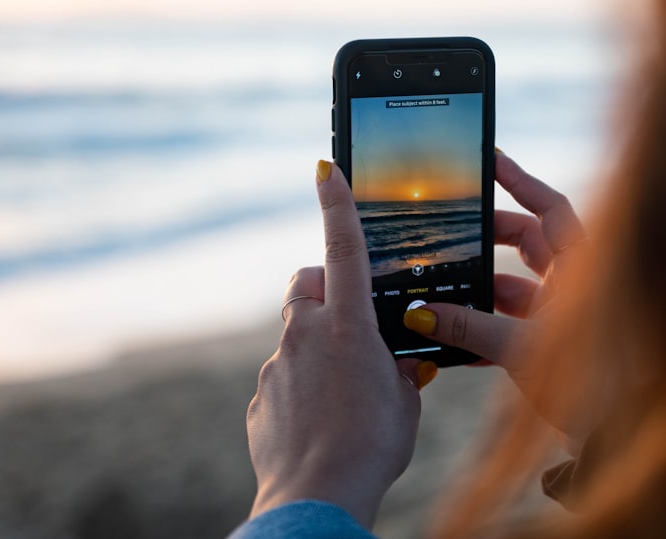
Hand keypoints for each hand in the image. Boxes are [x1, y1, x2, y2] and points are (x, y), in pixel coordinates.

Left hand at [247, 160, 435, 528]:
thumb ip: (399, 370)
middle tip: (350, 324)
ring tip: (343, 398)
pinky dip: (300, 390)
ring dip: (317, 353)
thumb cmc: (374, 447)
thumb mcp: (406, 401)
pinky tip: (320, 424)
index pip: (342, 248)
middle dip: (324, 294)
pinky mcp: (259, 399)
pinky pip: (281, 380)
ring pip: (294, 339)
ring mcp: (274, 366)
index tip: (325, 167)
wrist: (319, 497)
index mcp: (347, 326)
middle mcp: (303, 336)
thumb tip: (400, 365)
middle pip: (305, 288)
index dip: (335, 204)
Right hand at [402, 151, 585, 436]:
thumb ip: (469, 329)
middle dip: (486, 239)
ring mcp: (566, 312)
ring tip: (439, 288)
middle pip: (527, 241)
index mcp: (585, 268)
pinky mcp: (554, 341)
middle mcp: (578, 283)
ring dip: (479, 288)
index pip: (551, 207)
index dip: (520, 181)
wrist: (615, 440)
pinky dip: (485, 323)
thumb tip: (419, 314)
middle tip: (449, 232)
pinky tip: (452, 336)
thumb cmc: (591, 389)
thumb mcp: (520, 351)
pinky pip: (513, 319)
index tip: (488, 159)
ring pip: (515, 283)